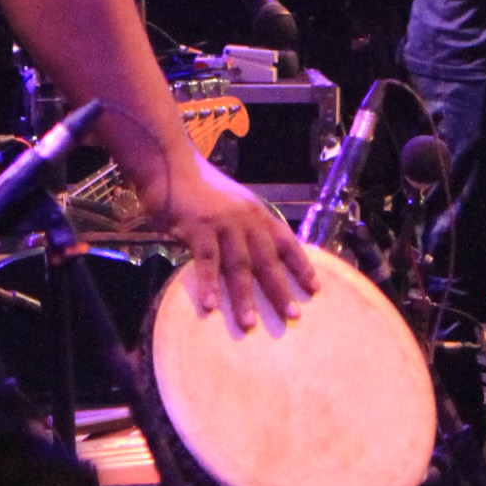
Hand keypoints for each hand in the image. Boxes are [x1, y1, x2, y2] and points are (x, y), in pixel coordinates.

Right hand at [163, 149, 312, 332]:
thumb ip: (242, 227)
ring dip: (243, 296)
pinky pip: (206, 260)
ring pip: (238, 264)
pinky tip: (211, 305)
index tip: (315, 288)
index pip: (286, 240)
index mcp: (256, 212)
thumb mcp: (230, 204)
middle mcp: (245, 218)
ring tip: (248, 323)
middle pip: (266, 258)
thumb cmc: (198, 188)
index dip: (301, 264)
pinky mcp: (198, 226)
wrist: (170, 162)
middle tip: (292, 316)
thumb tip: (252, 262)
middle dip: (280, 289)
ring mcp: (222, 222)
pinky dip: (209, 283)